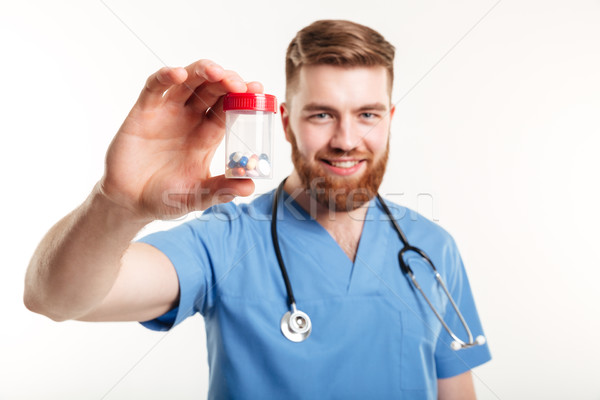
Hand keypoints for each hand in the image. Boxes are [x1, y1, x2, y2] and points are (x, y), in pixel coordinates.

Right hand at [99, 60, 260, 219]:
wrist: (129, 203)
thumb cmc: (165, 198)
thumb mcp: (198, 196)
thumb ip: (221, 190)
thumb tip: (249, 187)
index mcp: (207, 136)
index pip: (229, 107)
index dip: (243, 96)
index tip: (258, 88)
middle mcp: (190, 119)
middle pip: (212, 89)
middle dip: (228, 81)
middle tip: (240, 84)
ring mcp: (167, 112)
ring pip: (188, 81)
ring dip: (203, 71)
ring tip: (216, 72)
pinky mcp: (144, 111)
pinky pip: (155, 87)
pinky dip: (166, 76)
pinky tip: (178, 74)